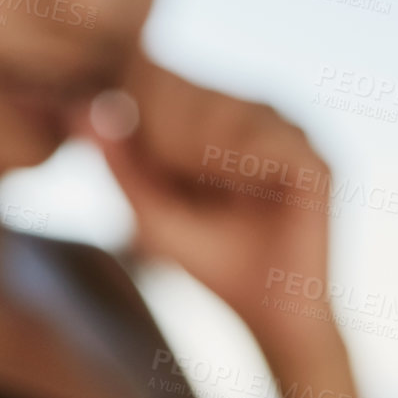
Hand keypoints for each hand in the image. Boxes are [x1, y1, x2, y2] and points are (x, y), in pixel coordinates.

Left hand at [70, 46, 334, 357]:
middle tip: (172, 180)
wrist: (266, 312)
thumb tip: (79, 112)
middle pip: (199, 93)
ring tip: (202, 190)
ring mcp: (291, 134)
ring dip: (205, 145)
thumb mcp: (148, 211)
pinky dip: (246, 161)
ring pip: (234, 110)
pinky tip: (232, 190)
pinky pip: (275, 141)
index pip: (172, 86)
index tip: (131, 144)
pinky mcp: (319, 162)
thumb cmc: (205, 258)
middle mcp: (256, 115)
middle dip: (171, 131)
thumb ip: (119, 164)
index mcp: (217, 117)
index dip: (143, 105)